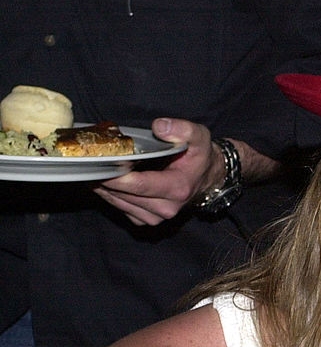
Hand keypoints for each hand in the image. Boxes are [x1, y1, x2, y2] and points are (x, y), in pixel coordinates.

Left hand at [93, 118, 223, 225]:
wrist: (207, 177)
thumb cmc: (199, 156)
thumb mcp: (198, 136)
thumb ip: (182, 129)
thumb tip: (158, 127)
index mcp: (177, 188)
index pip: (140, 185)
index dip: (116, 176)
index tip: (98, 163)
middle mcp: (167, 207)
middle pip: (125, 195)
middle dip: (104, 178)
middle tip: (88, 161)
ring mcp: (156, 217)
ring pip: (119, 203)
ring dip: (103, 187)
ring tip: (92, 169)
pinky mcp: (147, 220)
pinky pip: (121, 209)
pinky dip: (109, 195)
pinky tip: (104, 181)